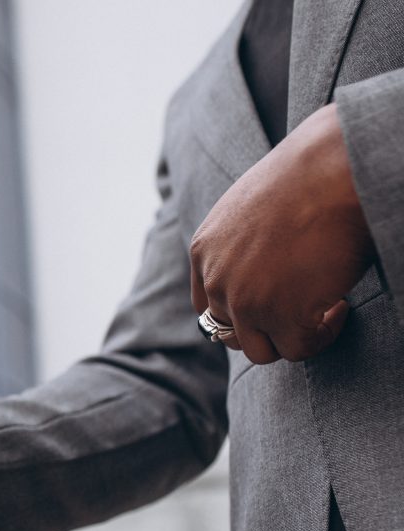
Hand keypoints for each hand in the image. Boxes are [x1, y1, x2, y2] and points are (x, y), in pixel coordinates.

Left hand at [189, 103, 375, 363]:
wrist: (332, 170)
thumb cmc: (304, 178)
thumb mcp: (248, 209)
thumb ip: (239, 245)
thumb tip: (262, 272)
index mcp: (203, 250)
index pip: (207, 305)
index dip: (240, 313)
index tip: (274, 301)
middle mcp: (216, 279)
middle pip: (230, 332)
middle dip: (267, 325)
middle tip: (303, 306)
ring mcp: (244, 301)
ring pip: (259, 349)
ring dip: (291, 337)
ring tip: (322, 310)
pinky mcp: (280, 315)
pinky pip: (297, 349)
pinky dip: (321, 336)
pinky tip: (338, 306)